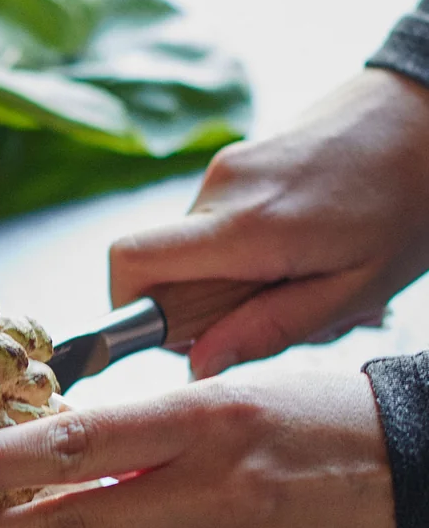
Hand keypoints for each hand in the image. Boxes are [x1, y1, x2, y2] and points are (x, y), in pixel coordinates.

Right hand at [110, 68, 428, 377]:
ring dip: (227, 279)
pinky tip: (297, 247)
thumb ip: (269, 329)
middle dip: (198, 306)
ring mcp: (224, 170)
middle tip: (266, 311)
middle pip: (159, 268)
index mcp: (246, 228)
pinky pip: (212, 225)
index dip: (128, 309)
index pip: (131, 263)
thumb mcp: (355, 288)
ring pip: (190, 250)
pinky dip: (239, 251)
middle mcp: (221, 192)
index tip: (173, 336)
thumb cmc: (411, 201)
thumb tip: (198, 365)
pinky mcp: (234, 162)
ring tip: (296, 275)